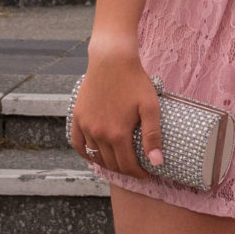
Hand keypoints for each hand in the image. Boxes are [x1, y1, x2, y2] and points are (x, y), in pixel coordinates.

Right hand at [67, 48, 162, 177]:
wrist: (111, 60)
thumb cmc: (135, 81)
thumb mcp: (150, 107)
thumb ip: (153, 136)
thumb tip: (157, 163)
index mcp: (117, 134)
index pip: (127, 166)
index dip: (138, 173)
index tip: (146, 173)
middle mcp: (98, 133)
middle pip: (111, 163)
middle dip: (125, 170)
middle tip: (136, 169)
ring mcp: (86, 126)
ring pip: (95, 156)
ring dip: (107, 164)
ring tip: (119, 163)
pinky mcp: (78, 117)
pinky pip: (77, 144)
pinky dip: (86, 154)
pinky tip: (95, 156)